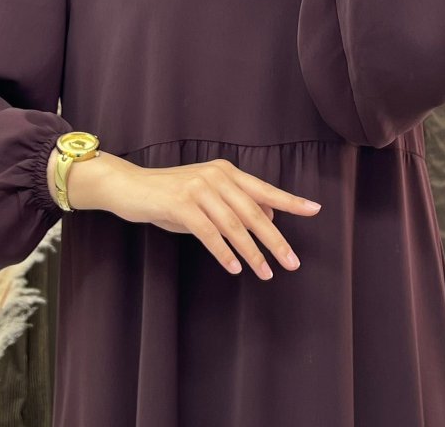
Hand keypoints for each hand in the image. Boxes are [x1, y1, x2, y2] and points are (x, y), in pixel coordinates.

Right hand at [54, 150, 321, 278]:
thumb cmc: (170, 195)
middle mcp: (216, 176)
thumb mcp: (206, 197)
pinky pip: (209, 232)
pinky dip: (224, 252)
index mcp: (226, 171)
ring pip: (234, 225)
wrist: (130, 186)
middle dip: (275, 239)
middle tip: (292, 262)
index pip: (264, 189)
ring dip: (252, 253)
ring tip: (266, 273)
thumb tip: (267, 222)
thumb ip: (233, 207)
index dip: (290, 201)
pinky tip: (234, 268)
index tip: (314, 210)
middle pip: (253, 211)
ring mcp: (198, 188)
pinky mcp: (180, 204)